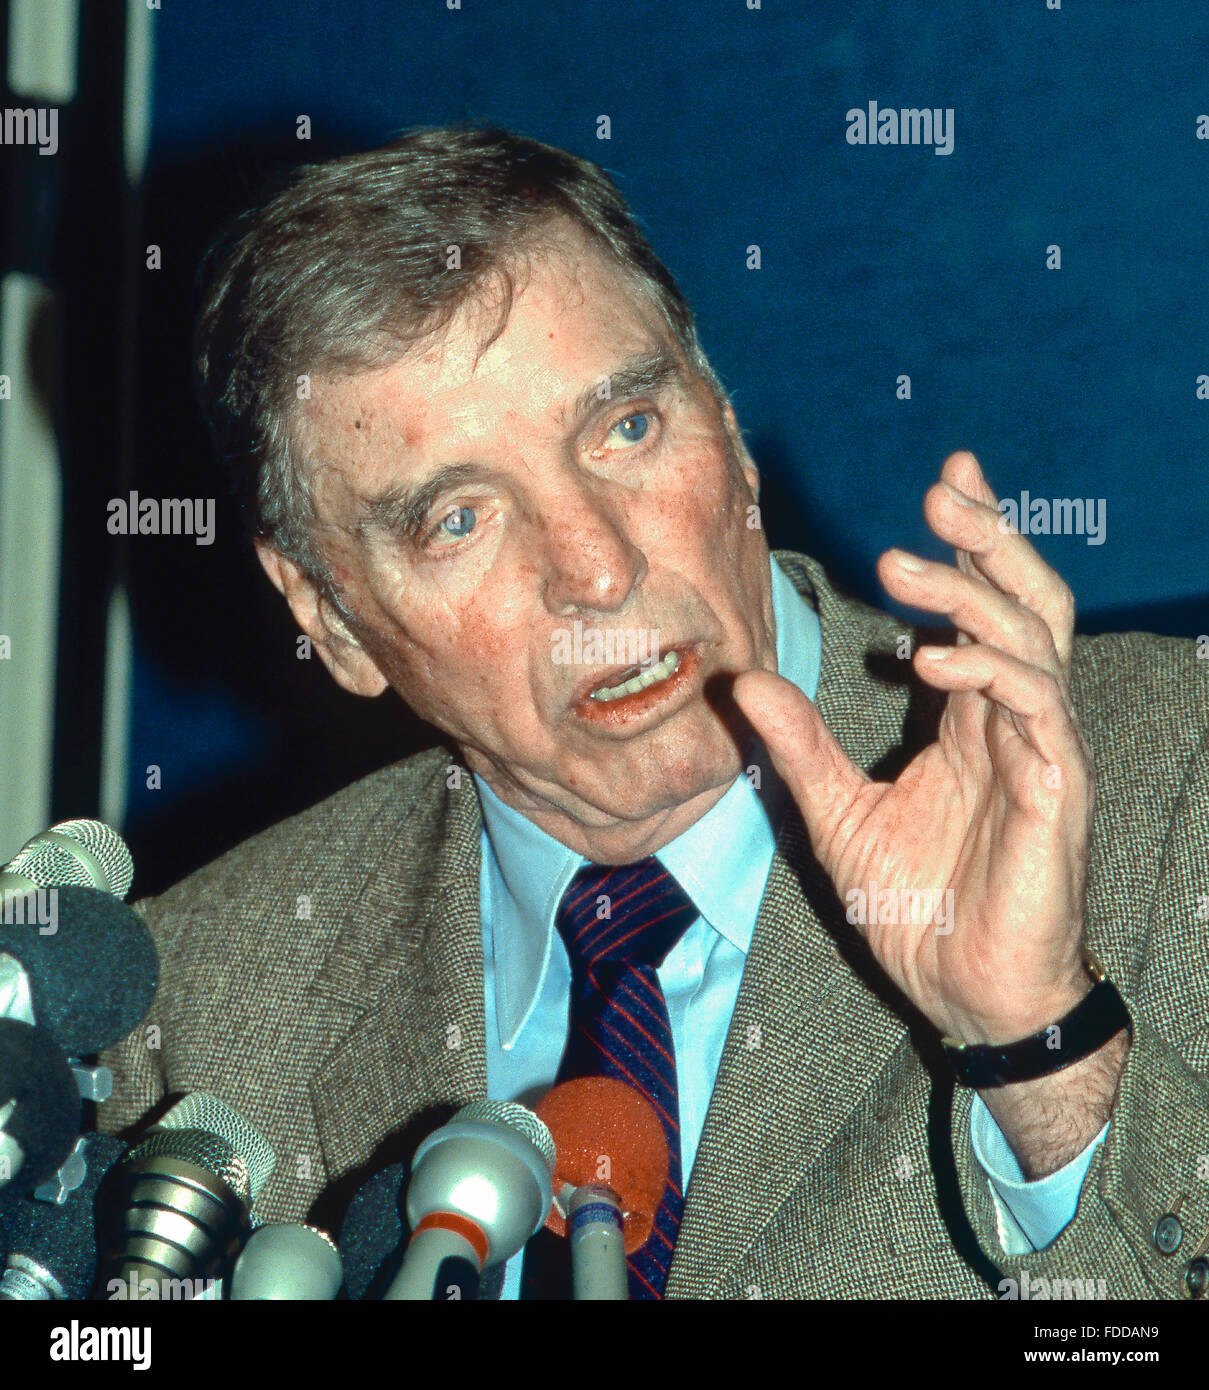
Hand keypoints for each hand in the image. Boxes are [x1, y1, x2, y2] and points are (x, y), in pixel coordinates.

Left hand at [735, 451, 1095, 1047]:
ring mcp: (1040, 752)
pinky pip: (1038, 711)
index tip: (939, 486)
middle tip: (945, 486)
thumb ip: (798, 745)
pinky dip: (990, 673)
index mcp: (967, 720)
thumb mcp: (836, 812)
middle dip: (990, 538)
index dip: (967, 546)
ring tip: (903, 565)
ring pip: (1035, 640)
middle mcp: (1010, 721)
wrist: (961, 991)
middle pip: (1025, 601)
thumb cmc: (915, 906)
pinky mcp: (1055, 792)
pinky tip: (935, 660)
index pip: (979, 610)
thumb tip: (742, 682)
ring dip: (972, 593)